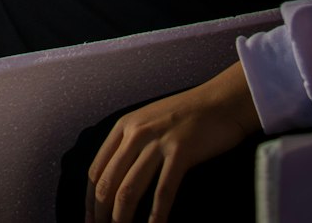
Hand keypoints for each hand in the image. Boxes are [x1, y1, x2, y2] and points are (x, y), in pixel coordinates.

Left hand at [87, 61, 260, 222]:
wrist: (221, 100)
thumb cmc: (187, 115)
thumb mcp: (149, 122)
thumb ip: (130, 145)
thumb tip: (117, 180)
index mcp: (124, 126)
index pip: (96, 170)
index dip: (90, 201)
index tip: (90, 221)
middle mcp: (135, 133)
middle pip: (108, 183)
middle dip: (102, 214)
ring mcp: (157, 141)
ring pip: (129, 190)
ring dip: (122, 219)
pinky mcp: (180, 152)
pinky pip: (163, 191)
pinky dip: (156, 216)